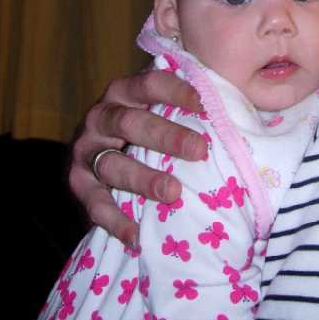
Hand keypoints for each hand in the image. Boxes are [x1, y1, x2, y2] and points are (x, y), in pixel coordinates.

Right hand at [69, 69, 206, 246]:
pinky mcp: (78, 184)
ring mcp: (86, 151)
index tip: (204, 104)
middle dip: (165, 137)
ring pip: (112, 164)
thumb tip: (240, 103)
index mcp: (123, 92)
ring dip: (143, 179)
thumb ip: (189, 105)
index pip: (148, 83)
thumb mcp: (160, 110)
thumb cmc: (148, 129)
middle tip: (200, 152)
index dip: (175, 91)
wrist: (99, 154)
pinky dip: (116, 220)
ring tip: (174, 194)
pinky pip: (95, 203)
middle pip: (129, 122)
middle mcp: (100, 117)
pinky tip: (137, 235)